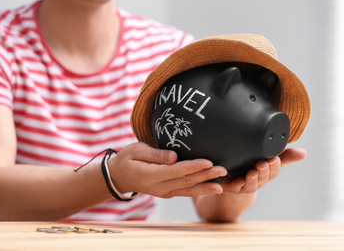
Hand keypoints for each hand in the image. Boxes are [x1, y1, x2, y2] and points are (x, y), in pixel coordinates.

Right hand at [108, 142, 227, 197]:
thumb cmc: (127, 158)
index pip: (177, 171)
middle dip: (206, 176)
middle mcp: (160, 187)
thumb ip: (155, 155)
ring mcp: (164, 192)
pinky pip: (186, 192)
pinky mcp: (168, 192)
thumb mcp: (136, 151)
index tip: (209, 162)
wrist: (119, 176)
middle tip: (223, 170)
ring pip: (188, 190)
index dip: (193, 167)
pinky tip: (212, 189)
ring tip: (223, 185)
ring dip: (206, 187)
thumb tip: (174, 157)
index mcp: (151, 175)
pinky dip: (199, 191)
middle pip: (186, 181)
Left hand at [221, 147, 306, 194]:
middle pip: (263, 177)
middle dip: (264, 171)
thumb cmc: (253, 170)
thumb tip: (304, 153)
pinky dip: (236, 185)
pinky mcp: (231, 187)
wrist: (233, 186)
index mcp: (266, 173)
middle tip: (263, 163)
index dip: (274, 165)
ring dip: (252, 179)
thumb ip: (284, 156)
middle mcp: (257, 181)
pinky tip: (238, 180)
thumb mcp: (268, 162)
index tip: (273, 158)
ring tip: (252, 172)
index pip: (274, 170)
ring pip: (250, 184)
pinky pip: (234, 188)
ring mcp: (244, 185)